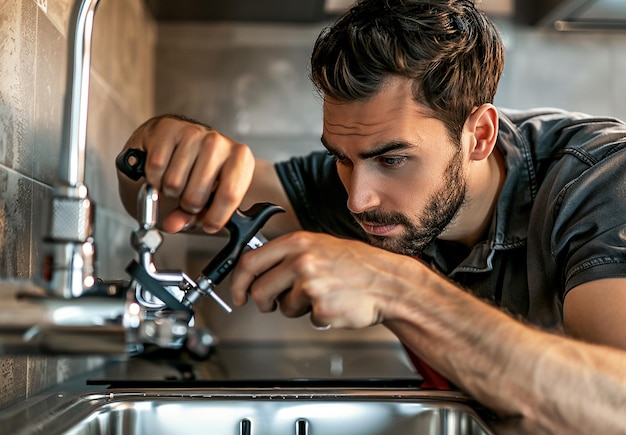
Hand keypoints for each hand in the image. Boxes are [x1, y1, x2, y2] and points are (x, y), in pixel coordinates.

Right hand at [120, 115, 254, 232]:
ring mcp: (193, 133)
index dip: (215, 217)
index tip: (209, 225)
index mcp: (239, 159)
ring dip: (170, 191)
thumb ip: (193, 215)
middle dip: (188, 205)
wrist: (176, 138)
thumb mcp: (209, 195)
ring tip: (177, 182)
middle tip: (188, 198)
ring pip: (173, 184)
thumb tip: (174, 224)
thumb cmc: (198, 168)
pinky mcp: (168, 129)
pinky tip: (163, 171)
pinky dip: (154, 177)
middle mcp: (218, 143)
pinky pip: (156, 168)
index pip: (230, 195)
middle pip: (196, 195)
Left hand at [230, 231, 415, 328]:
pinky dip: (318, 317)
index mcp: (298, 243)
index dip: (238, 281)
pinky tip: (334, 304)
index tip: (239, 292)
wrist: (388, 281)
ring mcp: (311, 284)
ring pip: (283, 307)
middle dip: (262, 301)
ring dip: (296, 308)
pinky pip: (307, 319)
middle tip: (270, 304)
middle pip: (259, 288)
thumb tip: (259, 268)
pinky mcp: (321, 307)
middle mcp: (301, 261)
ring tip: (319, 297)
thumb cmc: (357, 265)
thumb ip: (289, 255)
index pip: (250, 261)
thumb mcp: (320, 246)